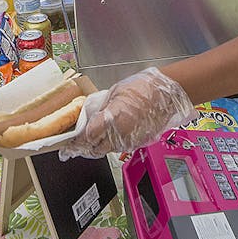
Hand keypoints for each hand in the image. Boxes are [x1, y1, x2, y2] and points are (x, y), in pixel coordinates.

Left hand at [57, 67, 194, 159]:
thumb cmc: (143, 88)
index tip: (69, 142)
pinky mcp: (139, 143)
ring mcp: (131, 140)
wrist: (167, 94)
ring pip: (108, 150)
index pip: (87, 137)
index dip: (77, 140)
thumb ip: (101, 108)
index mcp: (112, 119)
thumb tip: (91, 117)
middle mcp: (120, 134)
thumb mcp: (115, 93)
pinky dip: (113, 145)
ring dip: (99, 147)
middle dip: (85, 147)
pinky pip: (121, 148)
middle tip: (77, 145)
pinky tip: (111, 137)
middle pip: (95, 149)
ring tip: (93, 140)